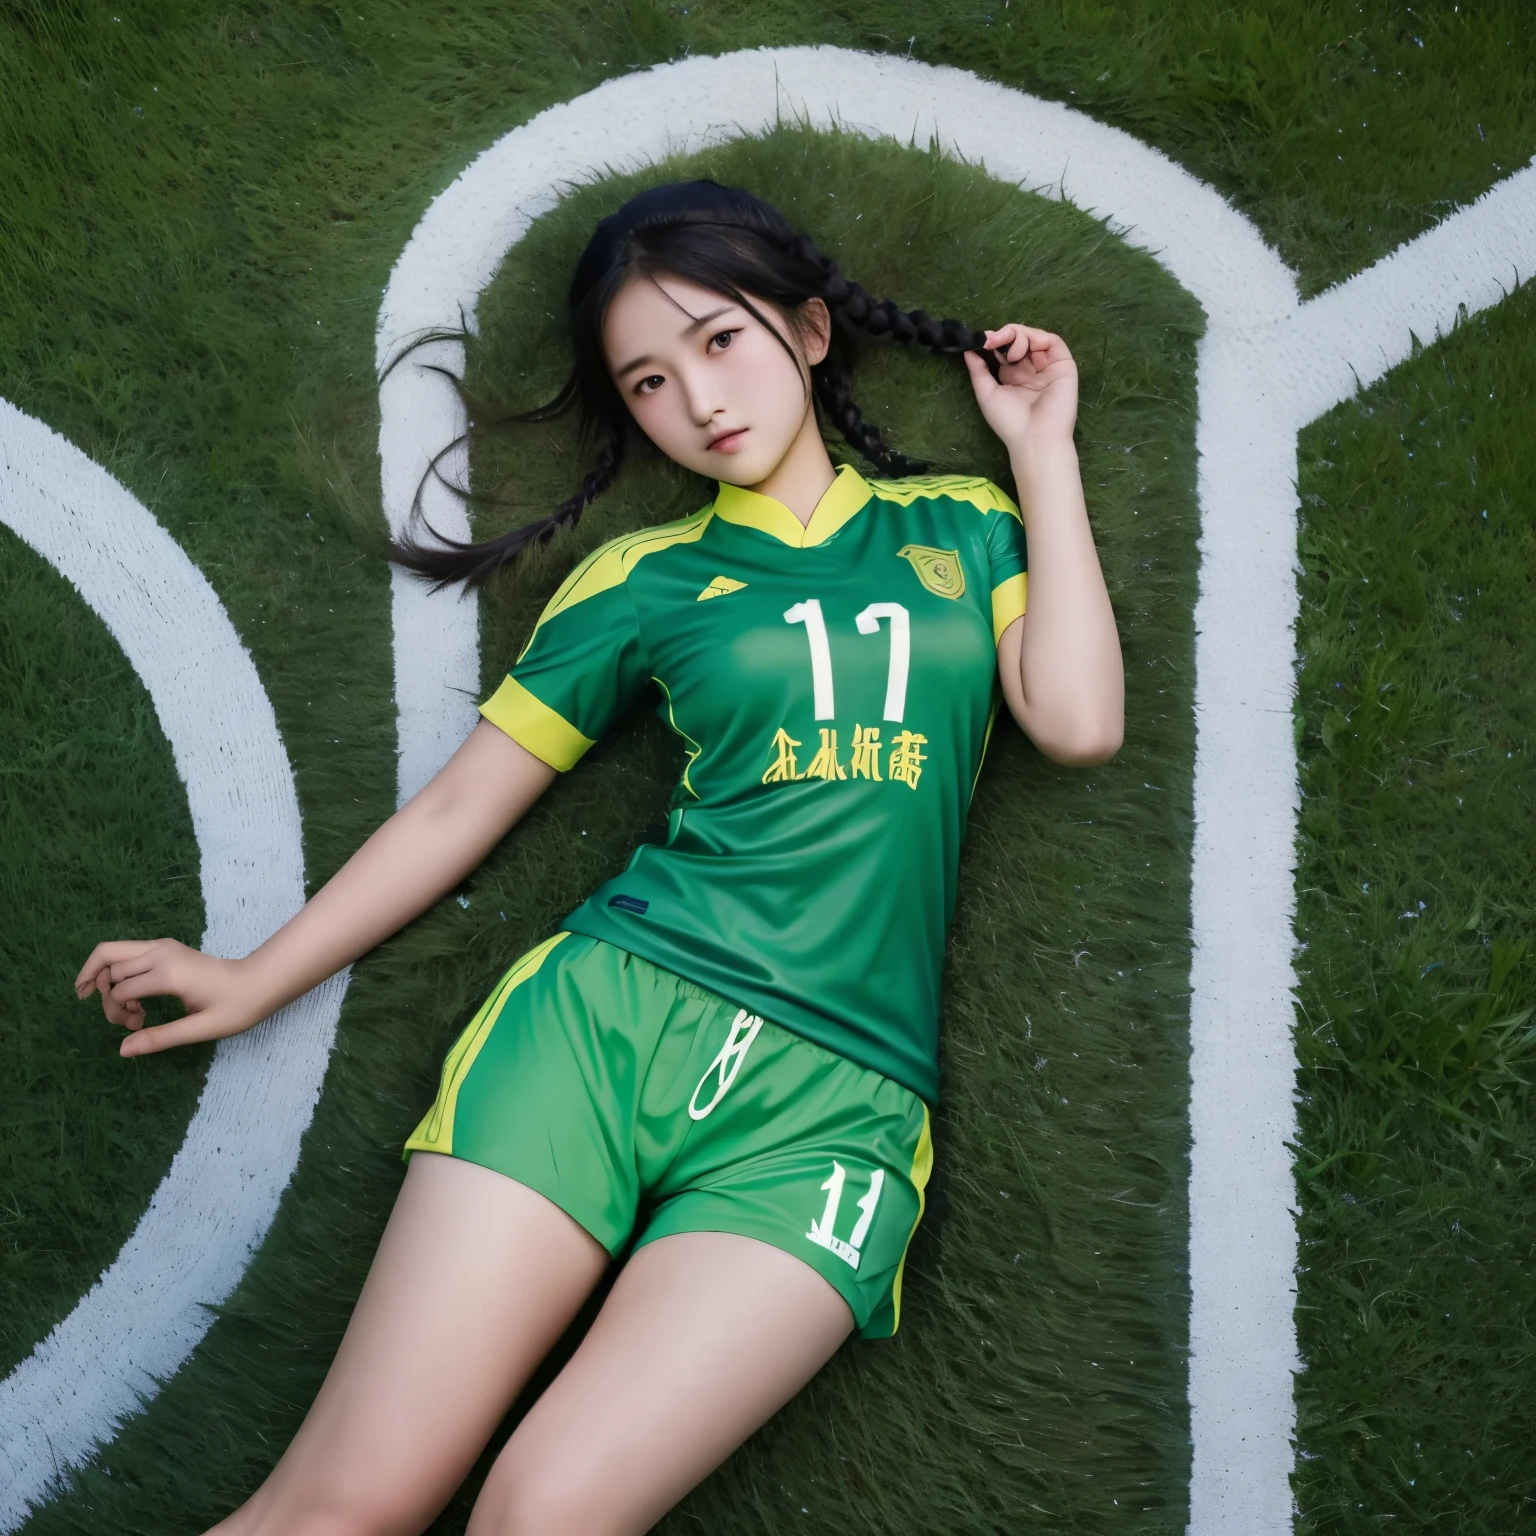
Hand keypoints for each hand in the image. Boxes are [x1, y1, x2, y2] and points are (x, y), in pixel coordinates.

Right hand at [75, 938, 259, 1057]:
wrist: (259, 981)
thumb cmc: (236, 1006)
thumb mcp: (200, 1029)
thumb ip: (160, 1038)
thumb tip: (123, 1050)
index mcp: (168, 972)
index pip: (119, 989)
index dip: (117, 1012)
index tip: (137, 1027)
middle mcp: (161, 951)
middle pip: (106, 956)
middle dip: (99, 987)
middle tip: (118, 1016)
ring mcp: (164, 945)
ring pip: (114, 952)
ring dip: (109, 980)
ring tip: (129, 1010)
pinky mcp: (167, 947)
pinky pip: (129, 953)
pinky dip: (121, 973)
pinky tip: (136, 998)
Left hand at [963, 323, 1078, 449]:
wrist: (1035, 437)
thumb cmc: (1010, 421)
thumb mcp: (987, 393)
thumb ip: (978, 370)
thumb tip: (967, 349)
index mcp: (1014, 376)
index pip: (1004, 349)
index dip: (994, 341)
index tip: (982, 340)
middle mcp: (1031, 369)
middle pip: (1019, 339)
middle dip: (1005, 335)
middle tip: (992, 341)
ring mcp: (1047, 365)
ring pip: (1034, 337)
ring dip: (1019, 337)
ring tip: (1011, 355)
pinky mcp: (1063, 363)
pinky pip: (1052, 341)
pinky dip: (1038, 336)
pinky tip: (1027, 347)